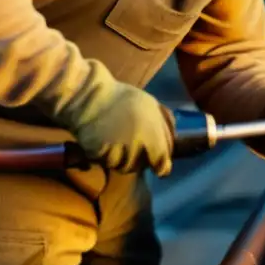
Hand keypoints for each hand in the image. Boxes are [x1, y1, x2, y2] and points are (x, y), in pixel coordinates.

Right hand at [59, 80, 174, 176]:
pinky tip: (106, 145)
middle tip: (135, 148)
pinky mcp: (97, 154)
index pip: (161, 162)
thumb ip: (166, 124)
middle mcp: (135, 144)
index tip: (160, 168)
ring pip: (124, 167)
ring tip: (120, 145)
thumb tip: (175, 141)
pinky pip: (107, 163)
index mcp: (151, 133)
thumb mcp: (152, 104)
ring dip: (124, 161)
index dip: (162, 167)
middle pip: (140, 166)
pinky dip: (108, 158)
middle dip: (140, 161)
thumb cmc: (123, 98)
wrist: (88, 96)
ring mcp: (115, 151)